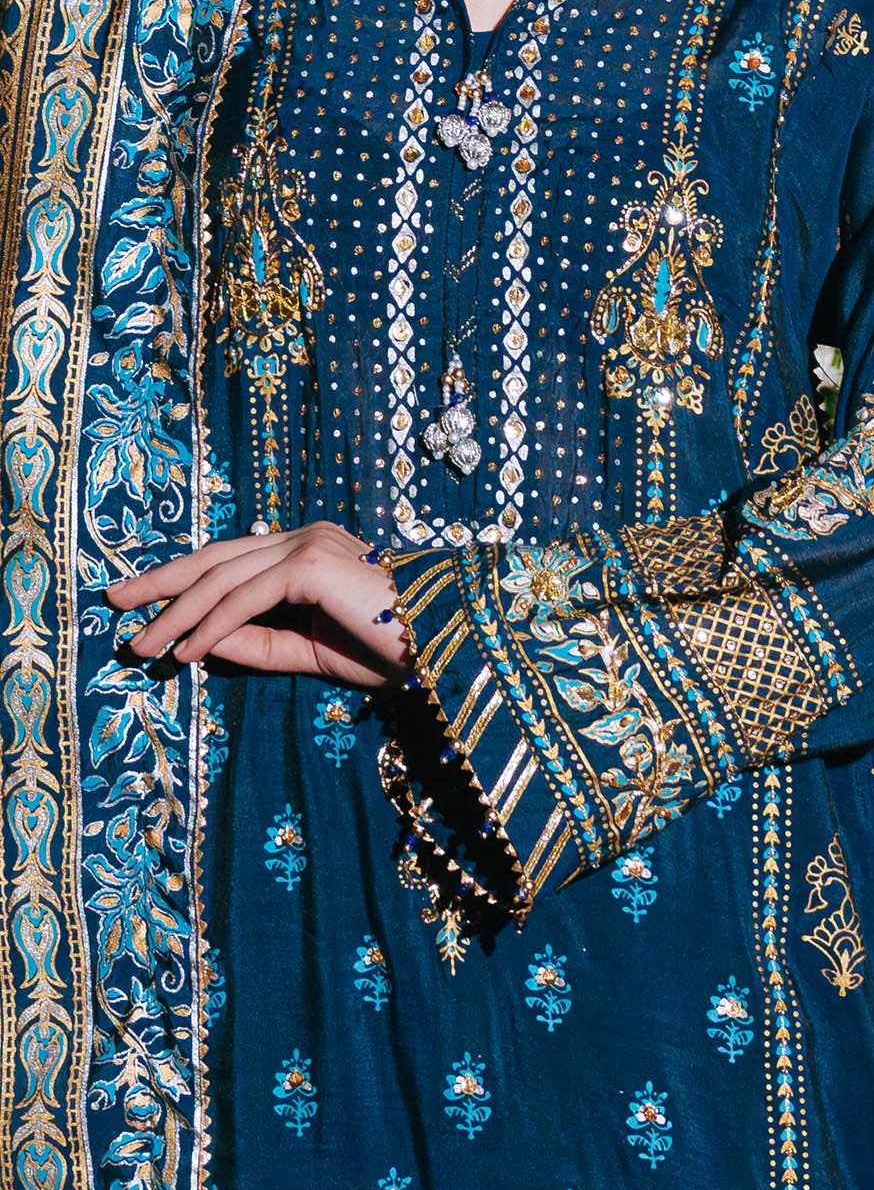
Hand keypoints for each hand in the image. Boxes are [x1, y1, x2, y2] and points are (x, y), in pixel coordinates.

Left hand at [105, 522, 409, 688]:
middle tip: (113, 602)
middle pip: (214, 558)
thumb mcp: (310, 653)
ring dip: (175, 613)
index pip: (230, 561)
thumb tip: (202, 644)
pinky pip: (246, 597)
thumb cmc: (391, 650)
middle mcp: (303, 537)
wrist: (445, 646)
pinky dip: (212, 624)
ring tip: (140, 643)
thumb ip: (260, 644)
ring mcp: (306, 544)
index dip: (183, 582)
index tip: (142, 605)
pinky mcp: (310, 563)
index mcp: (306, 550)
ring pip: (222, 578)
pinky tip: (187, 651)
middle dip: (161, 581)